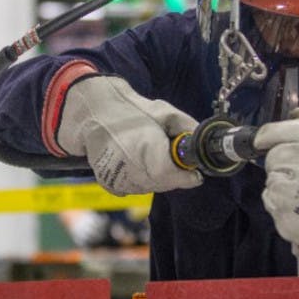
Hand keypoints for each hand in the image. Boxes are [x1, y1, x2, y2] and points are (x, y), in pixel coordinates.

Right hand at [56, 76, 203, 195]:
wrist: (94, 112)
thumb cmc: (130, 110)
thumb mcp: (165, 112)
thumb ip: (188, 128)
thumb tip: (204, 144)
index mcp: (147, 151)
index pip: (175, 178)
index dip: (187, 176)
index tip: (194, 172)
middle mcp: (131, 170)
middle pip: (163, 184)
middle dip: (173, 175)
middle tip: (173, 158)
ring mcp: (118, 179)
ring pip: (149, 188)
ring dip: (157, 177)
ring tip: (151, 155)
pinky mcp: (109, 183)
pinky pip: (134, 188)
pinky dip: (140, 179)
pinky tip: (137, 161)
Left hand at [255, 108, 298, 273]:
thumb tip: (295, 113)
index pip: (274, 131)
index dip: (266, 137)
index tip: (261, 142)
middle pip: (273, 159)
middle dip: (283, 168)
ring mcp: (288, 185)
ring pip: (271, 182)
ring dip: (282, 189)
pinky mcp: (281, 209)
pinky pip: (271, 202)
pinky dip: (281, 208)